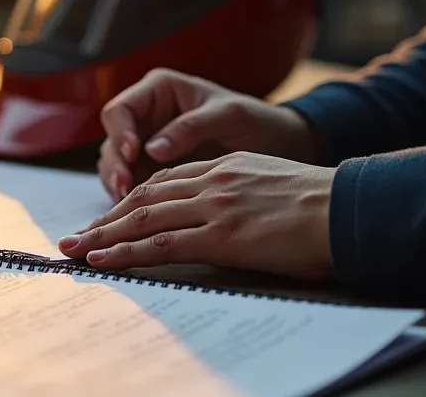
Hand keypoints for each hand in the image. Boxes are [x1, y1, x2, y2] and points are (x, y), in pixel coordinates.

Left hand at [60, 152, 334, 280]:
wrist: (351, 208)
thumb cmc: (323, 204)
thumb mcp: (272, 182)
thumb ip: (240, 191)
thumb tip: (229, 213)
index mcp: (223, 166)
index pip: (163, 181)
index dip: (130, 199)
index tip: (108, 218)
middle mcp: (212, 181)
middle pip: (143, 196)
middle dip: (105, 218)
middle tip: (75, 237)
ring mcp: (214, 207)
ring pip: (144, 218)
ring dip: (104, 235)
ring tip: (74, 250)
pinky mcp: (222, 236)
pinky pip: (162, 244)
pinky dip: (127, 252)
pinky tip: (103, 260)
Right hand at [98, 68, 317, 201]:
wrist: (280, 144)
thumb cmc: (256, 120)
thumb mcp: (228, 115)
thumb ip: (190, 128)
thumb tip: (152, 150)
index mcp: (158, 92)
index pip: (121, 110)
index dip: (120, 132)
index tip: (132, 152)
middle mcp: (146, 118)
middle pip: (112, 141)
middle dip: (116, 166)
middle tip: (125, 186)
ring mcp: (147, 146)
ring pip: (116, 166)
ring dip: (119, 185)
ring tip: (128, 203)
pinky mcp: (154, 172)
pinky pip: (133, 186)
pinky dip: (132, 200)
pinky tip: (139, 215)